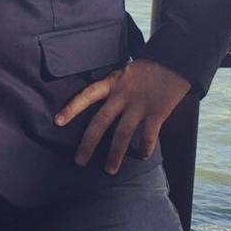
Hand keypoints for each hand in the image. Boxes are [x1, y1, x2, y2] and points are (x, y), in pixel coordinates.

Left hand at [54, 59, 190, 173]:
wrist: (174, 60)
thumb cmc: (146, 69)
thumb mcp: (123, 73)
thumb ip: (113, 89)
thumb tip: (102, 106)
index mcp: (112, 83)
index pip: (86, 95)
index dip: (72, 108)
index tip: (57, 121)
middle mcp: (122, 95)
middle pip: (101, 122)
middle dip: (89, 143)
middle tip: (79, 161)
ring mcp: (139, 104)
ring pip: (122, 134)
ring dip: (115, 154)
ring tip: (110, 170)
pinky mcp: (157, 112)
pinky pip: (148, 135)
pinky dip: (144, 148)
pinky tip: (142, 157)